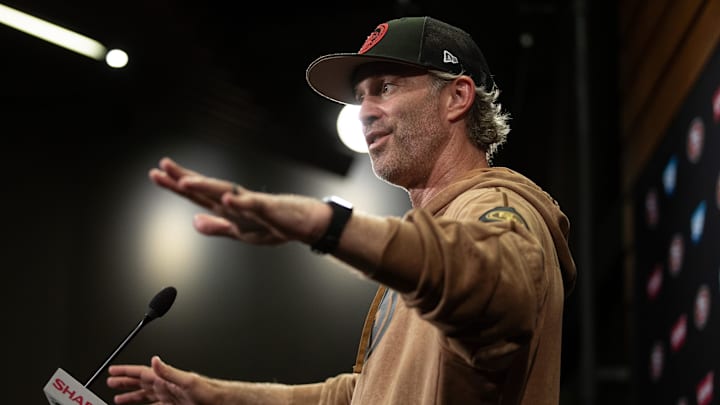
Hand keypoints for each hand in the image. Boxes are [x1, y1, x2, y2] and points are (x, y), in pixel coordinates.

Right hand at [107, 356, 210, 404]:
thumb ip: (170, 371)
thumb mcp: (188, 381)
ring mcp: (170, 397)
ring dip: (132, 396)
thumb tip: (155, 360)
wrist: (221, 402)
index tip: (112, 370)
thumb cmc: (209, 391)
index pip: (142, 373)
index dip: (126, 371)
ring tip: (118, 398)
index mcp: (167, 379)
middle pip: (141, 383)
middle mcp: (167, 387)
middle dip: (125, 382)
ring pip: (146, 395)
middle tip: (110, 382)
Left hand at [149, 157, 329, 244]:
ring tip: (185, 183)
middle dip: (183, 179)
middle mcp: (235, 202)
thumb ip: (217, 227)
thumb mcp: (241, 233)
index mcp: (228, 208)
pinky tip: (226, 199)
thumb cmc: (276, 225)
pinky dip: (239, 202)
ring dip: (205, 187)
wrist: (305, 223)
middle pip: (205, 188)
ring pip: (224, 193)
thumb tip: (193, 222)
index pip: (197, 195)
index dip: (176, 185)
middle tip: (161, 166)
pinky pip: (252, 205)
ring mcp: (251, 204)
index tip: (156, 174)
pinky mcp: (269, 209)